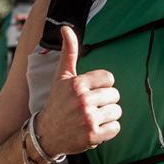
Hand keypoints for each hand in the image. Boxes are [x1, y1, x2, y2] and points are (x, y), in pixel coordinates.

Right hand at [34, 26, 122, 158]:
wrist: (46, 133)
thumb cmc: (57, 102)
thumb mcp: (61, 76)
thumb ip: (69, 52)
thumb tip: (66, 28)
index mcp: (77, 84)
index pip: (109, 79)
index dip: (102, 86)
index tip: (91, 92)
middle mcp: (83, 100)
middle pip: (115, 95)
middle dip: (106, 101)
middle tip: (91, 106)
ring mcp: (88, 119)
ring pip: (117, 111)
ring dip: (108, 115)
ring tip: (93, 117)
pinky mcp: (93, 136)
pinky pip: (116, 127)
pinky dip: (109, 129)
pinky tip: (96, 128)